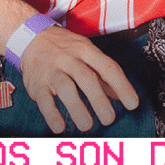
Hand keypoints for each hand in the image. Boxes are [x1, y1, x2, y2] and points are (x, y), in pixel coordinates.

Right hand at [19, 25, 138, 133]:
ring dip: (77, 107)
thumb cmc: (65, 48)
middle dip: (98, 99)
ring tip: (87, 125)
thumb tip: (121, 95)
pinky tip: (60, 127)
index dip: (121, 85)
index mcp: (86, 50)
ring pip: (65, 87)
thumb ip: (103, 74)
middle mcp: (69, 58)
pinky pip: (44, 99)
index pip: (107, 67)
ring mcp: (52, 70)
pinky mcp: (37, 83)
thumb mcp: (86, 52)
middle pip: (86, 77)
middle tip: (109, 119)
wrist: (32, 37)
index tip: (132, 103)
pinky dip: (52, 114)